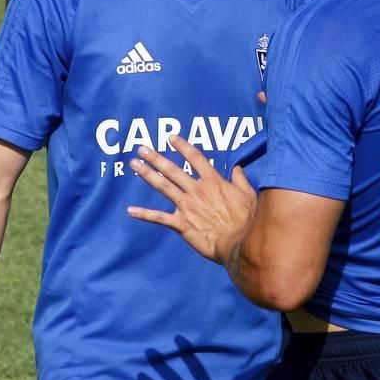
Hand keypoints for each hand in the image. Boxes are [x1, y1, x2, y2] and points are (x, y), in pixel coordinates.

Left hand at [127, 136, 256, 264]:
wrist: (238, 243)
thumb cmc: (246, 220)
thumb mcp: (248, 194)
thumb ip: (240, 179)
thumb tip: (237, 167)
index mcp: (213, 181)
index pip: (195, 158)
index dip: (183, 146)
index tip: (171, 137)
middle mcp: (197, 190)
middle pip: (173, 169)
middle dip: (156, 158)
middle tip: (141, 148)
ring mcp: (187, 206)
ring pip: (164, 186)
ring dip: (147, 175)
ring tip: (134, 164)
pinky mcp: (181, 224)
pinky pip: (160, 218)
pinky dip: (144, 214)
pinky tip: (130, 210)